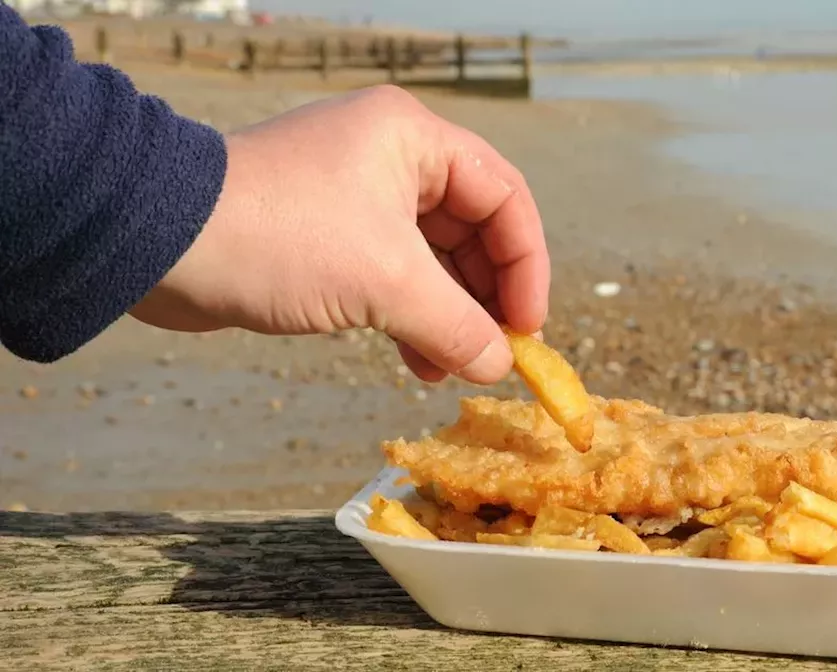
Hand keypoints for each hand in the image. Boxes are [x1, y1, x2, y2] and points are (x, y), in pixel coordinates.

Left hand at [129, 86, 549, 384]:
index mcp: (415, 140)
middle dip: (486, 296)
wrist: (157, 242)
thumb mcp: (386, 282)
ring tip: (451, 368)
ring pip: (432, 258)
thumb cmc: (278, 237)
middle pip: (473, 229)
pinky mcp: (326, 234)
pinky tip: (416, 360)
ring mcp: (357, 195)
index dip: (525, 266)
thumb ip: (457, 324)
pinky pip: (392, 274)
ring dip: (449, 315)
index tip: (527, 328)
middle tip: (494, 353)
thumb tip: (499, 364)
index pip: (504, 198)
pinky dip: (410, 316)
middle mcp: (392, 158)